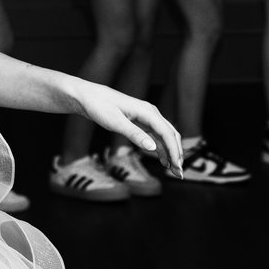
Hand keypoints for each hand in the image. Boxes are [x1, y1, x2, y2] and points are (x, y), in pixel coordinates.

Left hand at [72, 83, 186, 175]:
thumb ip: (135, 135)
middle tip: (179, 172)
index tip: (177, 167)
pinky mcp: (141, 121)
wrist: (88, 96)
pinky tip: (163, 160)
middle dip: (177, 153)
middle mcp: (150, 112)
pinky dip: (161, 148)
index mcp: (147, 111)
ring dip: (171, 152)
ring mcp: (147, 116)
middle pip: (170, 134)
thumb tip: (153, 148)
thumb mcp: (115, 122)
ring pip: (165, 135)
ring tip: (173, 169)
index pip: (167, 133)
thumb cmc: (100, 107)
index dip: (174, 151)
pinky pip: (156, 135)